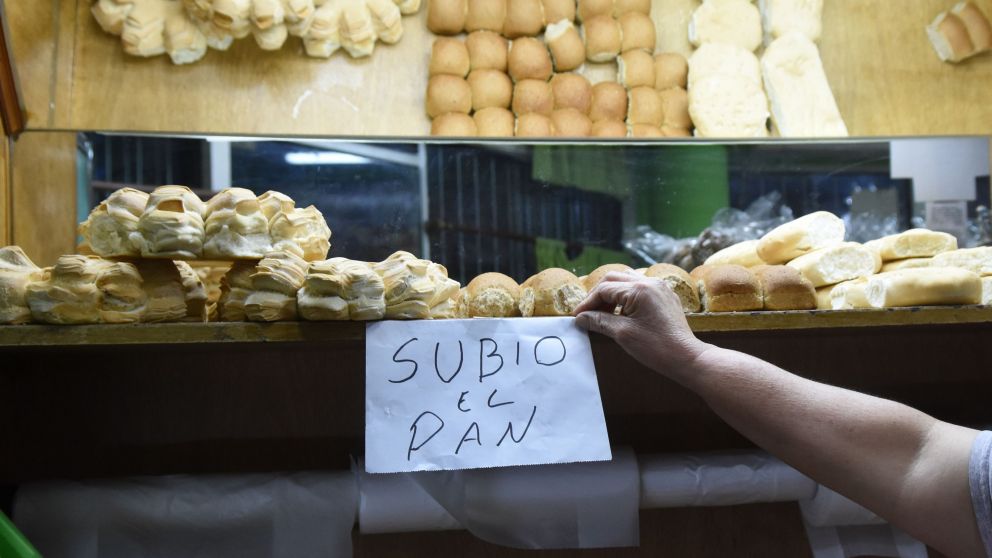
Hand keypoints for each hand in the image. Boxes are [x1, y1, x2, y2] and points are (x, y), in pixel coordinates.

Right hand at [573, 272, 709, 381]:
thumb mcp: (623, 334)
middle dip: (598, 295)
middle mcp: (650, 282)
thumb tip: (581, 318)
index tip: (577, 316)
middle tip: (587, 313)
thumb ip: (599, 321)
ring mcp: (659, 287)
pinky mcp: (664, 296)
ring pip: (626, 281)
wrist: (686, 357)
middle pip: (614, 279)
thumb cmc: (656, 347)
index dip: (588, 303)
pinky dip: (625, 296)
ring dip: (611, 294)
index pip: (605, 289)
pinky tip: (620, 312)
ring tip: (601, 313)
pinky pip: (639, 288)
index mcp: (640, 289)